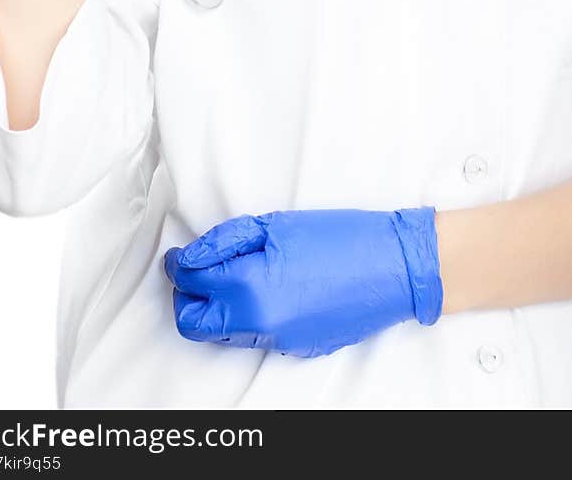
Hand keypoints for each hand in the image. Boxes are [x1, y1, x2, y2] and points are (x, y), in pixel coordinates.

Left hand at [162, 206, 442, 357]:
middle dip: (186, 296)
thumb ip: (225, 242)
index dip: (178, 264)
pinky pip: (253, 336)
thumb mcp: (277, 225)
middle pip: (193, 323)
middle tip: (196, 269)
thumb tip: (190, 256)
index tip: (180, 254)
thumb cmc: (342, 237)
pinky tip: (266, 288)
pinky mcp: (293, 347)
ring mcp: (276, 340)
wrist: (393, 267)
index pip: (190, 282)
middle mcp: (257, 324)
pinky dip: (246, 316)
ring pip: (221, 334)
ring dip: (215, 307)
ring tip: (231, 274)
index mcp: (249, 289)